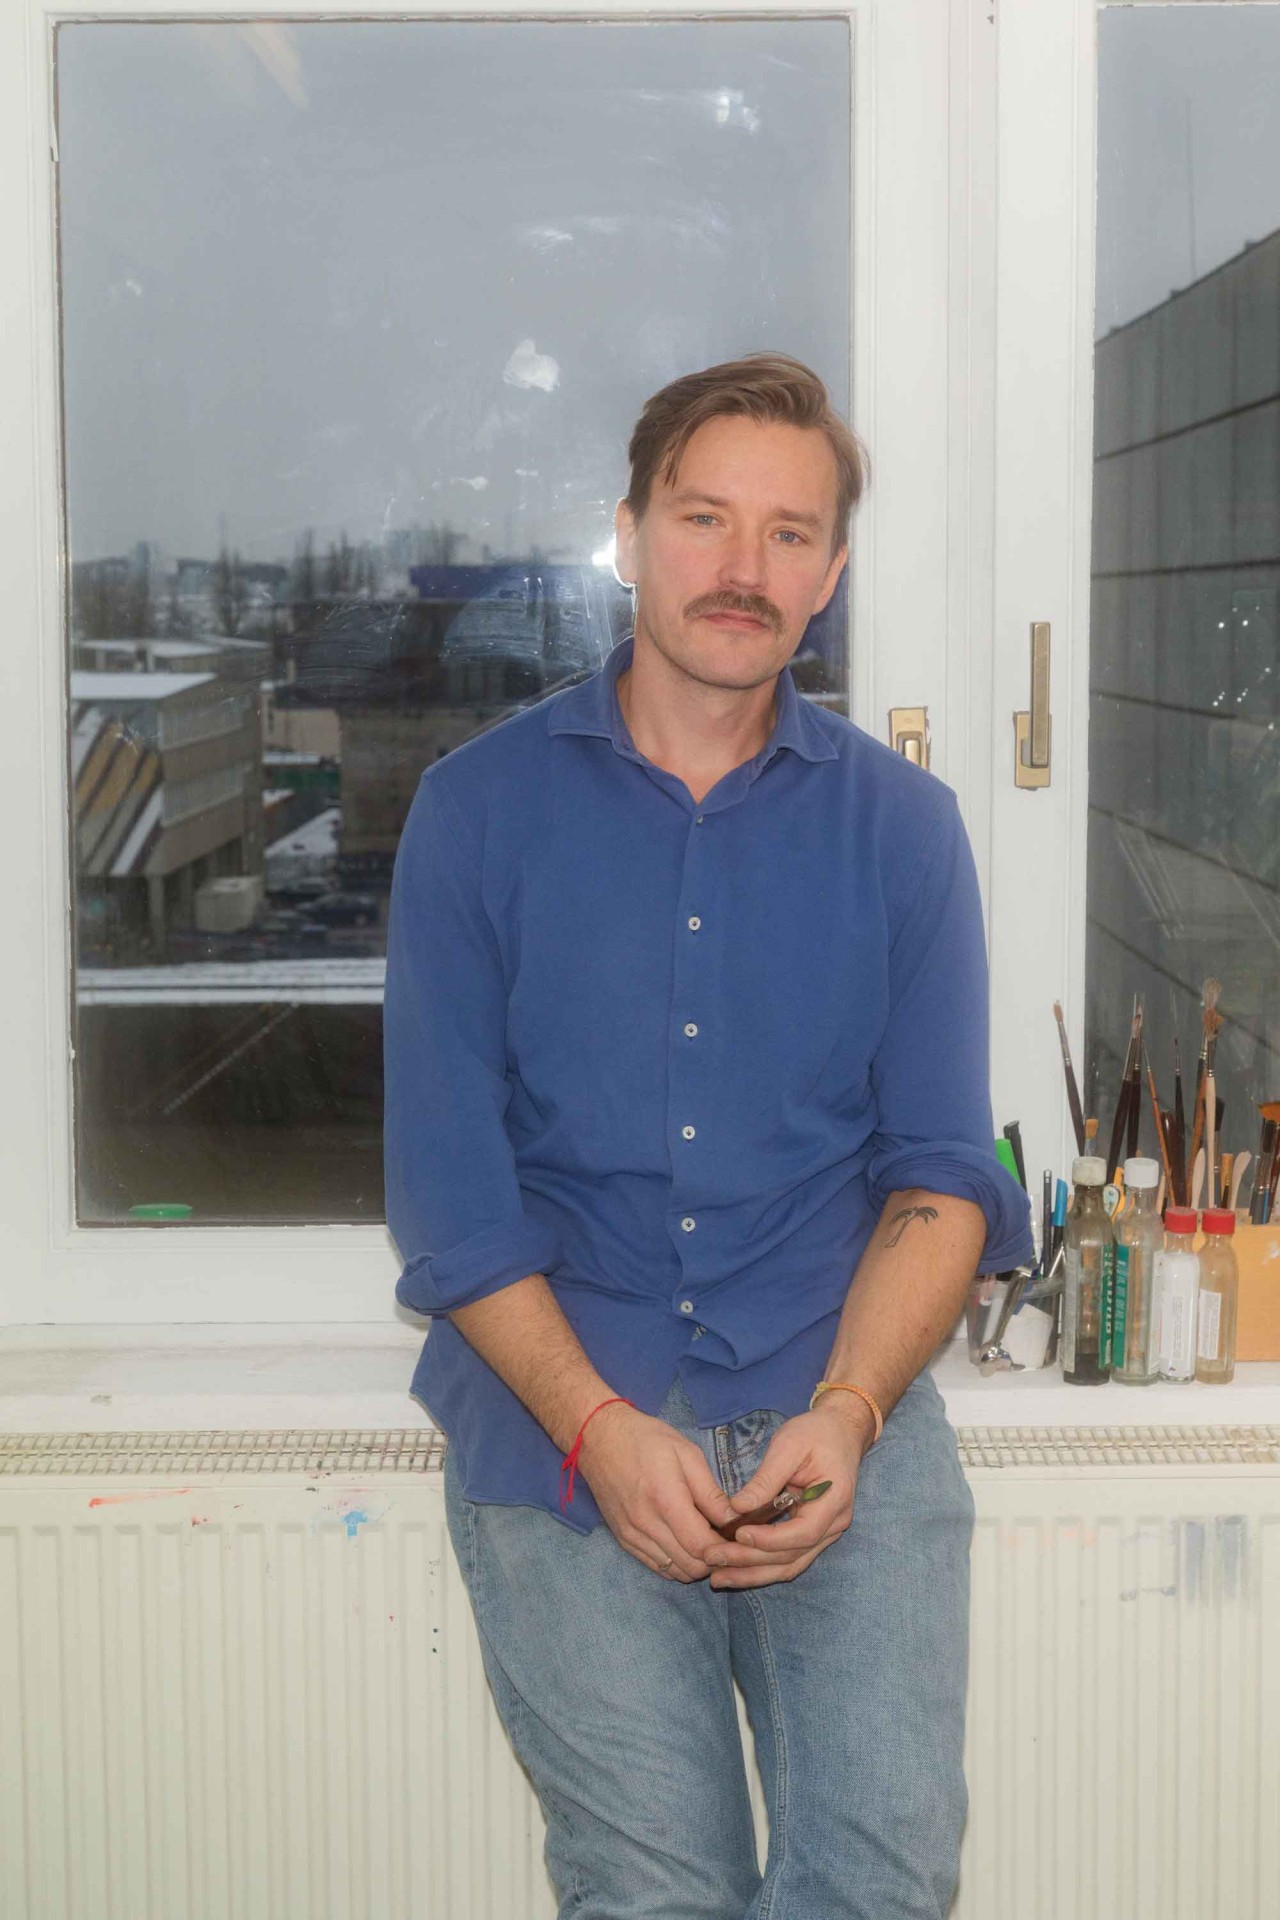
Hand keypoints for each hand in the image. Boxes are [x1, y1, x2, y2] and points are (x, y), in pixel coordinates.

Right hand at [575, 1404, 740, 1581]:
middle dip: (713, 1559)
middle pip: (690, 1566)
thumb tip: (733, 1521)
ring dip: (694, 1563)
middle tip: (722, 1539)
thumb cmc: (646, 1440)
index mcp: (666, 1500)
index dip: (724, 1549)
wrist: (598, 1438)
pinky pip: (656, 1567)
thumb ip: (710, 1492)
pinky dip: (675, 1563)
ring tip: (703, 1540)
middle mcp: (646, 1525)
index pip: (701, 1547)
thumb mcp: (687, 1454)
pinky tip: (682, 1543)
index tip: (735, 1537)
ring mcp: (632, 1536)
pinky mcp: (623, 1540)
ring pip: (674, 1572)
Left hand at [703, 1396, 874, 1589]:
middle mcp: (833, 1524)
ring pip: (789, 1565)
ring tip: (717, 1577)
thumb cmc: (815, 1433)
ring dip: (753, 1574)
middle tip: (712, 1559)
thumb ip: (766, 1478)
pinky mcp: (811, 1535)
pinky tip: (735, 1570)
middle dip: (750, 1561)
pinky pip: (787, 1558)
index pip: (803, 1532)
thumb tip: (738, 1507)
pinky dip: (761, 1566)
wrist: (839, 1432)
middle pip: (792, 1556)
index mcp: (834, 1500)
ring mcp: (825, 1533)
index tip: (738, 1534)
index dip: (770, 1539)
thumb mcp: (789, 1444)